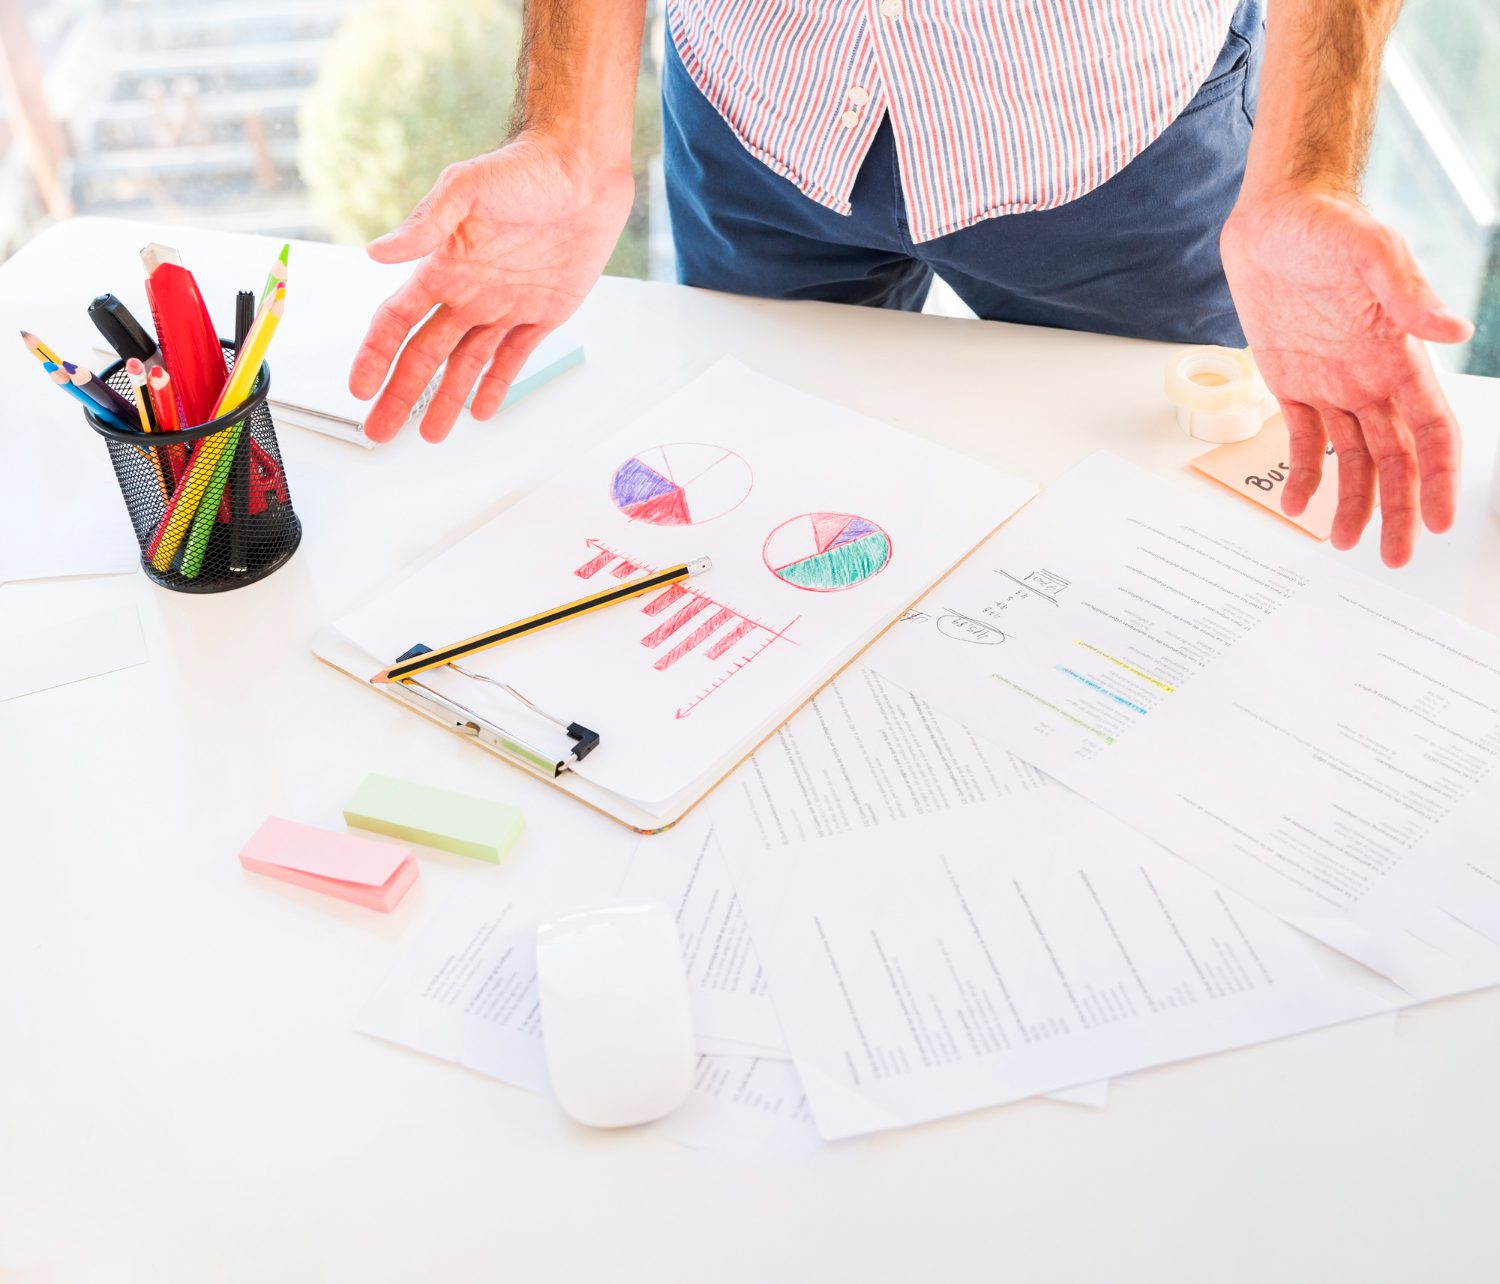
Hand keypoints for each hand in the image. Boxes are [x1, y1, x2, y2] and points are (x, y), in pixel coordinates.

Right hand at [348, 135, 633, 442]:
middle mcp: (468, 293)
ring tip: (430, 434)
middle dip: (401, 395)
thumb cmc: (522, 169)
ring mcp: (504, 306)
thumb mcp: (466, 189)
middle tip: (380, 431)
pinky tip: (479, 410)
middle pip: (424, 356)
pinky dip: (495, 385)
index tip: (360, 390)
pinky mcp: (542, 312)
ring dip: (445, 399)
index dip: (376, 356)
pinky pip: (512, 357)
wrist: (581, 170)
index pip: (397, 322)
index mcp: (442, 267)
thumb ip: (424, 224)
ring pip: (465, 365)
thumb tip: (376, 254)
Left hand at [1220, 189, 1472, 566]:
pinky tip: (1297, 505)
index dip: (1439, 475)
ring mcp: (1333, 383)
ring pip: (1353, 458)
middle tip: (1394, 556)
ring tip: (1344, 543)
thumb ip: (1406, 293)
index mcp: (1400, 355)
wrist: (1275, 214)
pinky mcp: (1292, 381)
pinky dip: (1302, 473)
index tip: (1439, 518)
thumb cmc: (1328, 224)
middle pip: (1396, 457)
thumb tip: (1452, 330)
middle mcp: (1371, 377)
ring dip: (1352, 502)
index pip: (1432, 429)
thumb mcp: (1370, 251)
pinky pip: (1302, 440)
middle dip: (1398, 507)